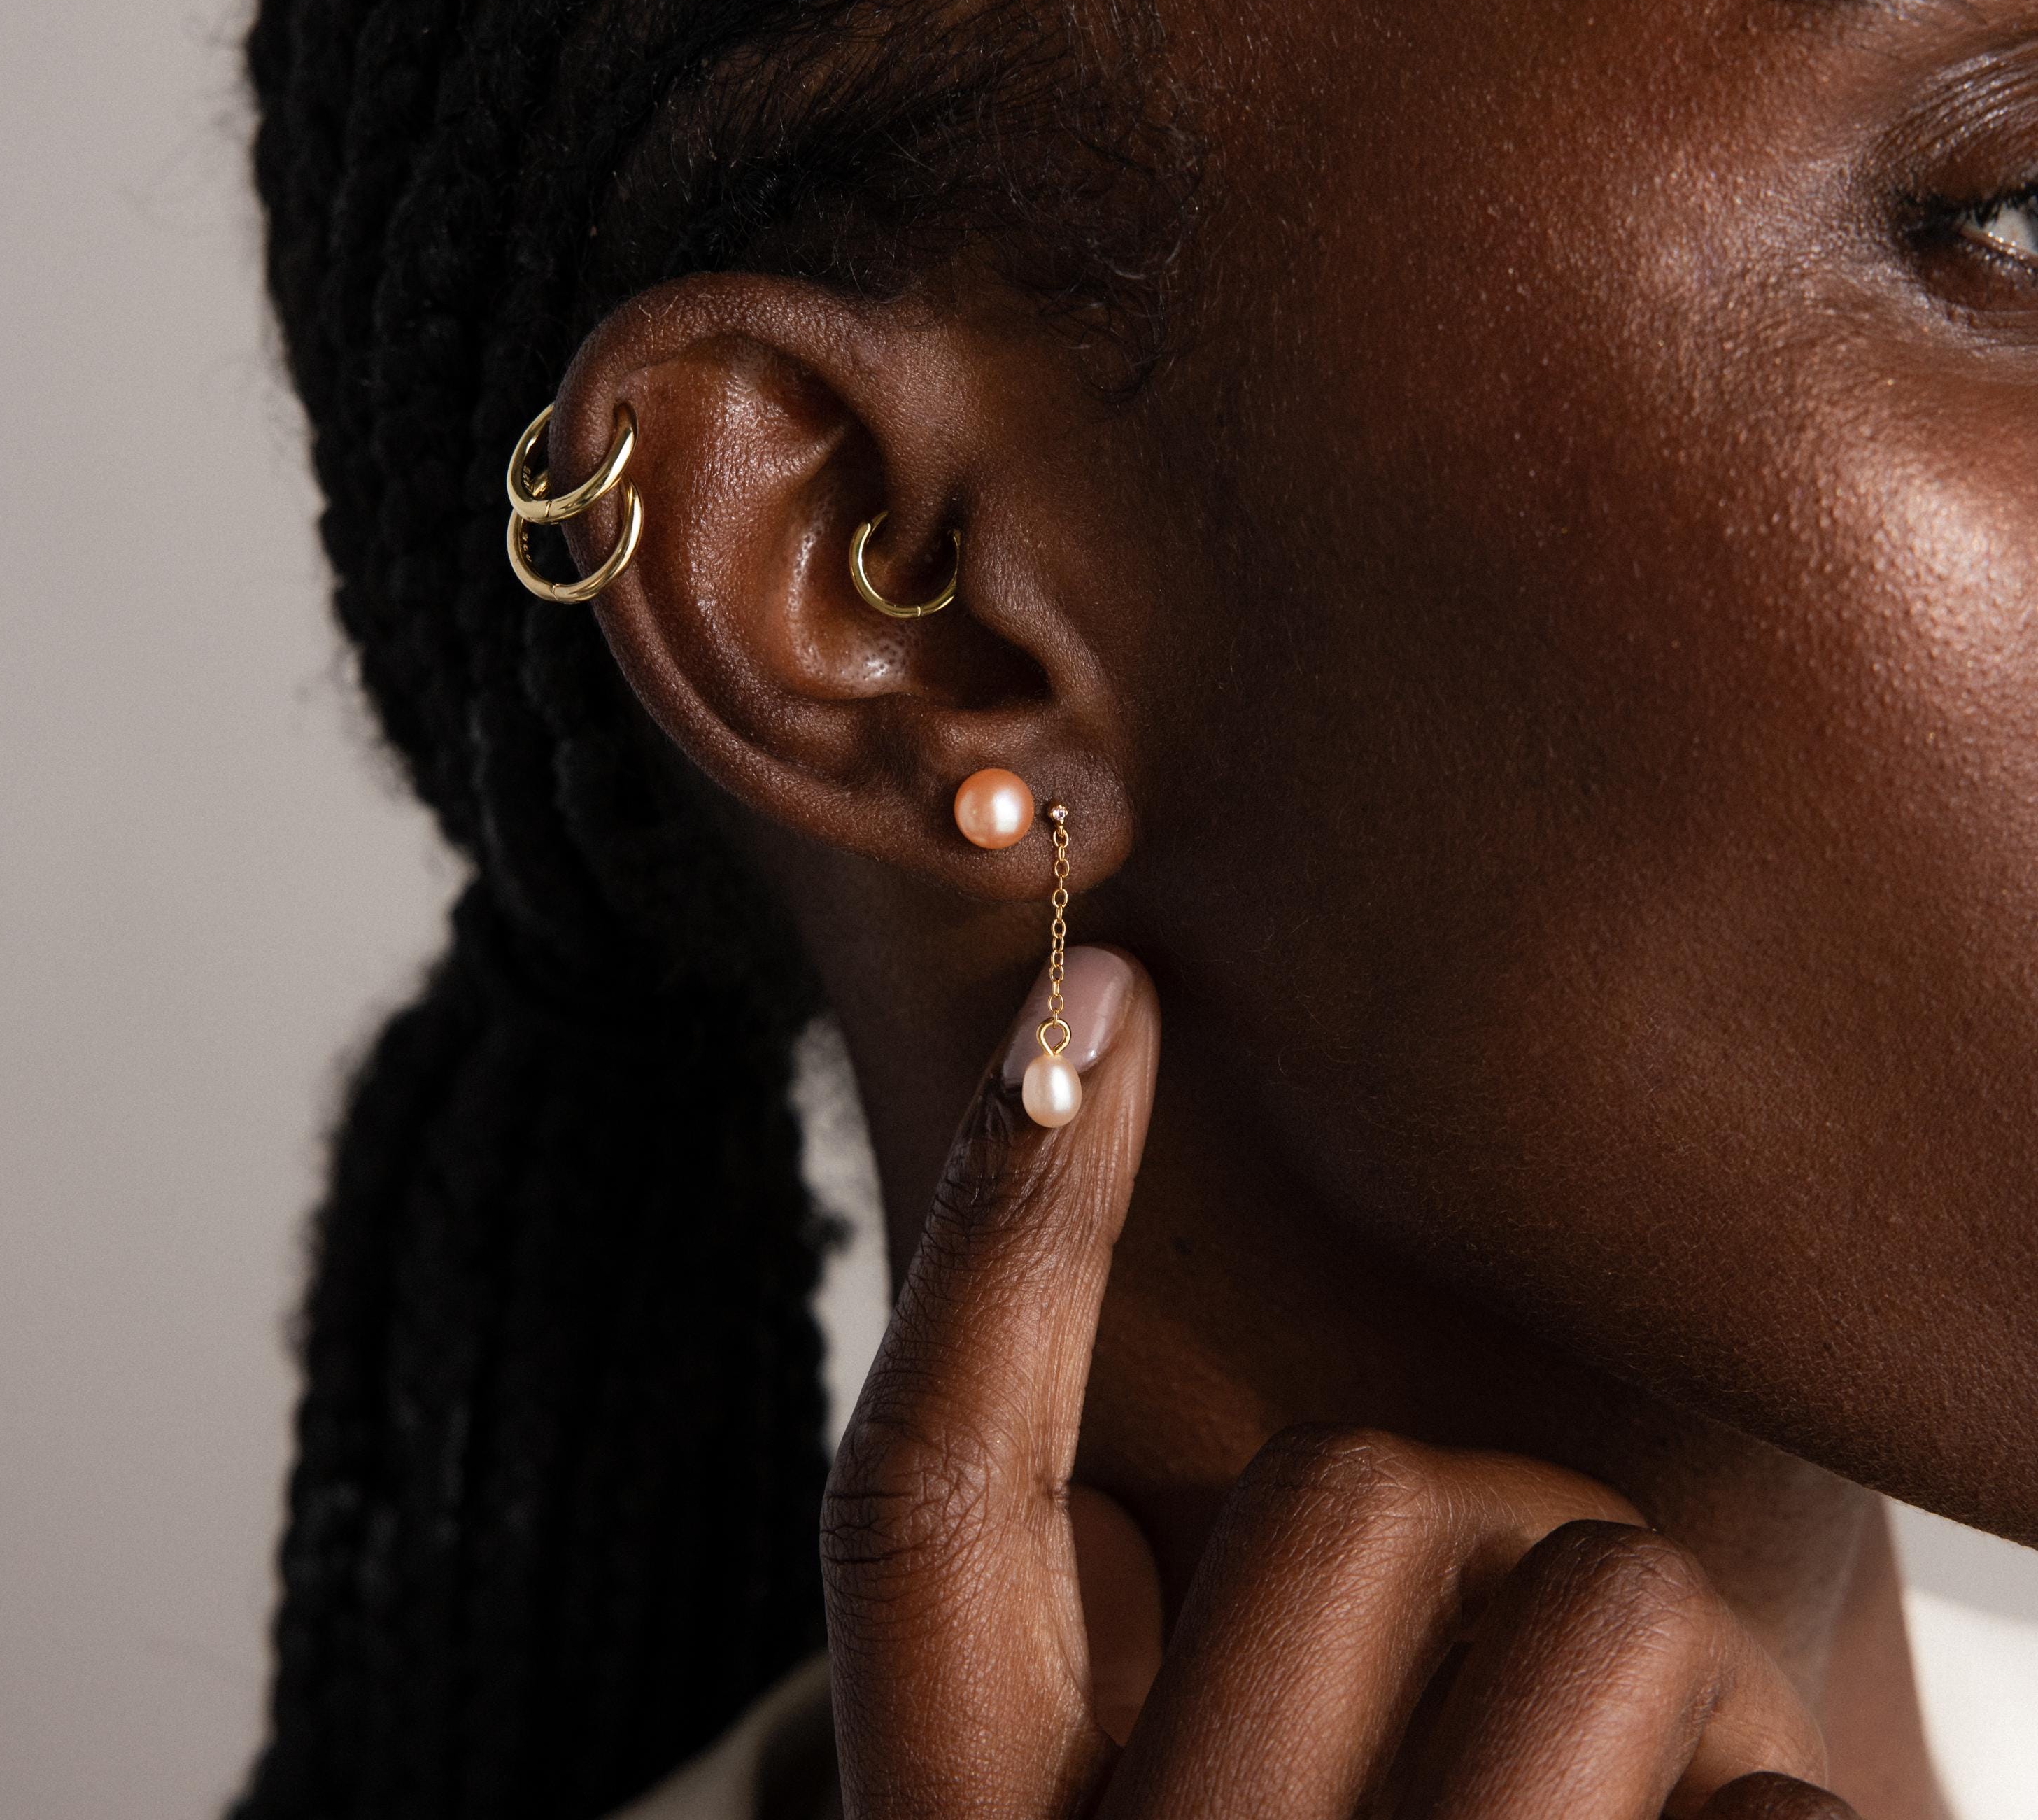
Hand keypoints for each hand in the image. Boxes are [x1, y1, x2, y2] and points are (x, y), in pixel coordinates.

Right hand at [821, 948, 1858, 1818]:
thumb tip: (1209, 1443)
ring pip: (1583, 1593)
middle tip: (1569, 1682)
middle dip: (1498, 1515)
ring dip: (1688, 1667)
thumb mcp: (1230, 1805)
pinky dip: (1794, 1807)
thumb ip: (1193, 1649)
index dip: (995, 1226)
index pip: (927, 1500)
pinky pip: (1763, 1795)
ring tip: (1677, 1809)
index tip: (1102, 984)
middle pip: (1345, 1500)